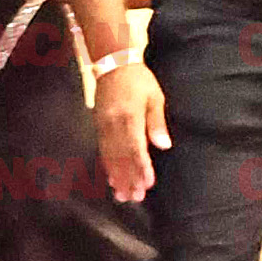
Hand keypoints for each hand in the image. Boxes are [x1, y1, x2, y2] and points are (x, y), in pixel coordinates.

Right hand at [93, 61, 170, 201]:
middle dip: (128, 178)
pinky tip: (111, 179)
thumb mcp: (154, 96)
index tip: (147, 184)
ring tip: (123, 196)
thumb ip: (156, 122)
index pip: (135, 148)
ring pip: (110, 156)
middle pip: (121, 156)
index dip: (141, 167)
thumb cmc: (138, 80)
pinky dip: (107, 166)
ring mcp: (103, 126)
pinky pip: (103, 150)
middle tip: (134, 198)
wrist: (112, 63)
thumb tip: (163, 145)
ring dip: (117, 177)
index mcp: (130, 117)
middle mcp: (114, 124)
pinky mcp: (98, 126)